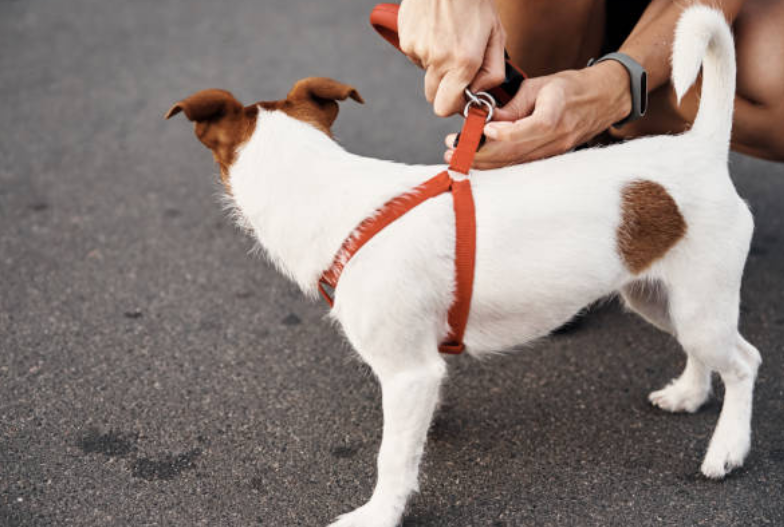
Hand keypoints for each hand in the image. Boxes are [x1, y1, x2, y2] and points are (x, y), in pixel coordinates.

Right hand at [398, 0, 505, 116]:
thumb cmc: (476, 4)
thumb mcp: (497, 36)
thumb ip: (493, 72)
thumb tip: (479, 93)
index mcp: (463, 62)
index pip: (446, 108)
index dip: (455, 105)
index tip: (463, 95)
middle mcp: (438, 60)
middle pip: (433, 98)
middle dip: (445, 90)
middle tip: (458, 68)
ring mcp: (418, 50)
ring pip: (426, 75)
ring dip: (436, 66)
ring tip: (448, 39)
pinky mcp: (406, 39)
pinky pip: (416, 56)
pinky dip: (426, 49)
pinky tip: (436, 30)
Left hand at [444, 61, 633, 167]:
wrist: (604, 100)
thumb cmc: (571, 88)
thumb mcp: (540, 86)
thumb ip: (513, 105)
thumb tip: (486, 118)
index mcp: (557, 113)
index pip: (532, 128)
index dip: (506, 133)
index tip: (483, 130)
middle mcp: (557, 138)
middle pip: (516, 153)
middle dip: (480, 154)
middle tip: (453, 150)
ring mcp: (555, 151)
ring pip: (515, 163)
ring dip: (484, 163)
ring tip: (458, 157)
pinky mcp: (551, 158)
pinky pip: (520, 165)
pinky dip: (497, 165)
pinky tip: (477, 162)